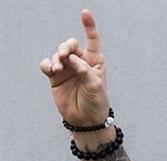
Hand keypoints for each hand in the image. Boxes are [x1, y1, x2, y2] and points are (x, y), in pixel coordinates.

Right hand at [39, 9, 108, 125]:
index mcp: (95, 60)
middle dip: (65, 47)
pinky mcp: (56, 77)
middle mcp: (81, 62)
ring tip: (57, 69)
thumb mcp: (95, 85)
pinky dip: (47, 64)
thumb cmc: (96, 102)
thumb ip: (84, 70)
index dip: (88, 26)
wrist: (86, 119)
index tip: (84, 12)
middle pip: (70, 44)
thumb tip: (70, 59)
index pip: (92, 40)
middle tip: (64, 56)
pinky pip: (47, 64)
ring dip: (56, 58)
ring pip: (58, 54)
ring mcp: (68, 68)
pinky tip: (50, 70)